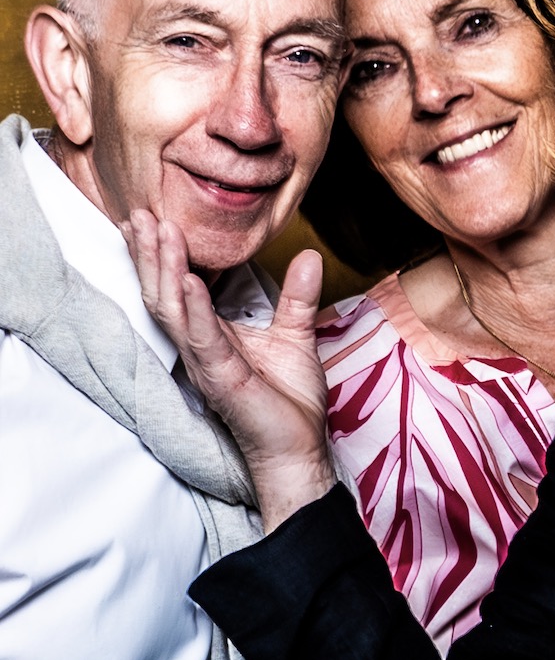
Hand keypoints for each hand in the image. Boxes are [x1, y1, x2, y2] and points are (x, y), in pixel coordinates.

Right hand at [127, 212, 335, 530]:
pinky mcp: (220, 377)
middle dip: (149, 252)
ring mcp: (205, 361)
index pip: (178, 287)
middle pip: (163, 292)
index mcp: (211, 334)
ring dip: (164, 268)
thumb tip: (309, 255)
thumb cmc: (290, 401)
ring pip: (171, 308)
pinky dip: (194, 308)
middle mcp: (199, 345)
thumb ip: (297, 296)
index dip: (164, 253)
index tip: (155, 216)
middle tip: (139, 212)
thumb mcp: (296, 336)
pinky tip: (188, 280)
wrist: (298, 447)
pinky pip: (201, 337)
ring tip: (158, 231)